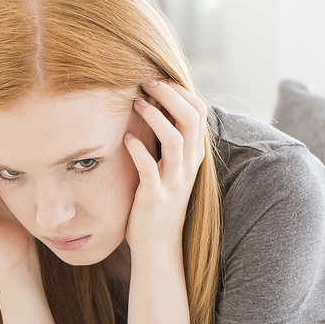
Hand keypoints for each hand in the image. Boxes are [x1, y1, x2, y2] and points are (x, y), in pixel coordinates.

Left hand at [122, 80, 209, 256]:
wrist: (158, 244)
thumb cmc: (158, 199)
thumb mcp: (170, 166)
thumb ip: (169, 139)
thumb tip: (156, 104)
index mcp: (193, 153)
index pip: (199, 111)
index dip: (180, 91)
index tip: (158, 79)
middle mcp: (188, 164)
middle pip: (190, 118)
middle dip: (169, 94)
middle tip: (146, 82)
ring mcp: (173, 181)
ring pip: (174, 140)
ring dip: (155, 117)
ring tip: (136, 103)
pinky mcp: (155, 197)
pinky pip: (149, 168)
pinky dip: (138, 150)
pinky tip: (126, 139)